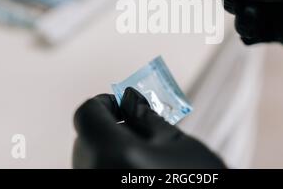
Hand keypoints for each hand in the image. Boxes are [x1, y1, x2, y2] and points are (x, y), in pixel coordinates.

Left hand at [73, 87, 225, 167]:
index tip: (122, 104)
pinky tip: (138, 173)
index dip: (104, 103)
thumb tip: (130, 101)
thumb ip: (148, 118)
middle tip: (140, 129)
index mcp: (112, 154)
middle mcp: (94, 175)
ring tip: (144, 156)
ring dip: (110, 148)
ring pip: (90, 159)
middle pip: (86, 138)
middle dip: (110, 127)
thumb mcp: (178, 143)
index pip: (87, 114)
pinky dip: (112, 167)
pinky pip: (97, 175)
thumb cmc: (196, 182)